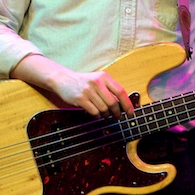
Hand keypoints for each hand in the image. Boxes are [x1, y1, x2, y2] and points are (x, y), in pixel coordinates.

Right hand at [12, 54, 134, 117]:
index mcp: (104, 77)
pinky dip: (97, 116)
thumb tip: (123, 105)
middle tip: (117, 117)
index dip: (127, 104)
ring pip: (103, 109)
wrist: (63, 79)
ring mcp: (88, 90)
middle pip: (112, 103)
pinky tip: (96, 115)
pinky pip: (94, 112)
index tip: (131, 112)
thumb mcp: (97, 80)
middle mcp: (97, 82)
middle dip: (117, 113)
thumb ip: (109, 89)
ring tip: (104, 115)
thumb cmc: (83, 81)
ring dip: (106, 115)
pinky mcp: (80, 98)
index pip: (120, 91)